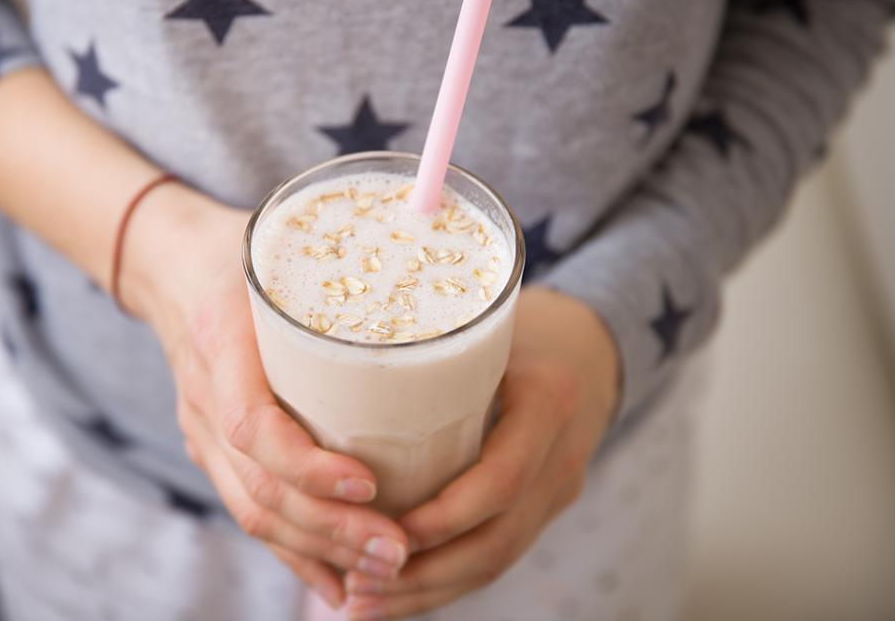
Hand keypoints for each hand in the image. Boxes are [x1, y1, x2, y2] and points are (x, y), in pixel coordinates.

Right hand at [120, 183, 409, 608]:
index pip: (251, 425)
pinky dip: (294, 552)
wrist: (172, 265)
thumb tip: (430, 249)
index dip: (308, 464)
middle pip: (259, 488)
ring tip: (384, 571)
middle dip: (331, 529)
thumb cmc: (243, 250)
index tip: (370, 481)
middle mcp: (204, 398)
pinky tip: (336, 582)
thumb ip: (342, 255)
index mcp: (222, 341)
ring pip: (254, 512)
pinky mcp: (214, 452)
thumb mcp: (282, 241)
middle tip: (399, 550)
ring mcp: (203, 434)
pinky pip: (250, 512)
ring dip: (320, 549)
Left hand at [341, 286, 619, 618]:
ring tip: (364, 604)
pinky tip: (398, 593)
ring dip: (428, 591)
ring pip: (497, 561)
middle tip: (358, 589)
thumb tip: (329, 368)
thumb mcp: (481, 326)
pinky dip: (446, 579)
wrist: (585, 343)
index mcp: (547, 402)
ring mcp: (557, 489)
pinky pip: (497, 554)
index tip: (386, 530)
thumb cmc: (514, 323)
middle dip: (425, 575)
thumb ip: (430, 352)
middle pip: (498, 541)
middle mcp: (561, 456)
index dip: (443, 517)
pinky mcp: (543, 508)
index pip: (502, 480)